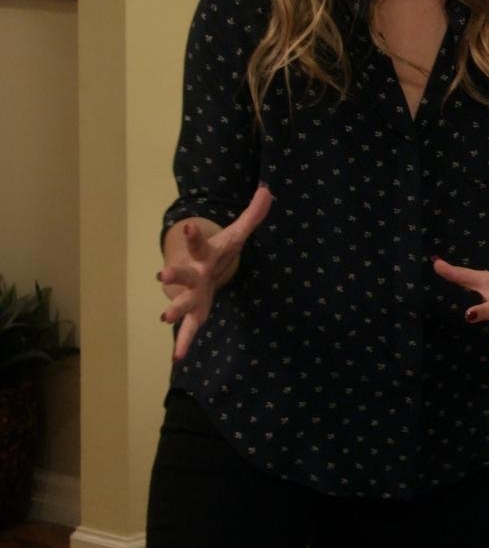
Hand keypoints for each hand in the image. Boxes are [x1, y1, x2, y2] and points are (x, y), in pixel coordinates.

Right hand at [157, 185, 272, 361]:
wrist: (196, 267)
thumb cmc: (218, 250)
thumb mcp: (237, 232)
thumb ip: (253, 214)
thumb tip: (267, 190)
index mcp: (205, 255)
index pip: (200, 243)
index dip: (195, 235)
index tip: (190, 226)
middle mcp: (194, 274)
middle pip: (184, 274)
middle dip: (174, 274)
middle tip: (162, 274)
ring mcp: (192, 294)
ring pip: (182, 302)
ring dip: (174, 309)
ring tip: (165, 318)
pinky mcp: (195, 311)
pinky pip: (190, 328)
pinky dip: (184, 341)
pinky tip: (178, 357)